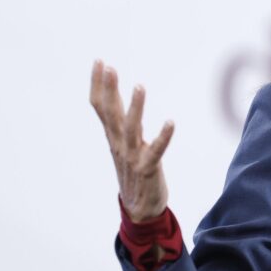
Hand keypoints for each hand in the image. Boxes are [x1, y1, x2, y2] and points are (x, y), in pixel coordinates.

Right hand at [89, 60, 174, 222]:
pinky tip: (171, 122)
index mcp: (114, 137)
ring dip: (135, 108)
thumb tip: (120, 99)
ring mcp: (132, 157)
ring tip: (140, 87)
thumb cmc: (134, 172)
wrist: (140, 209)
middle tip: (109, 66)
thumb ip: (123, 122)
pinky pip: (155, 151)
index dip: (99, 85)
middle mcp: (119, 144)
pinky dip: (163, 137)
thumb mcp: (125, 143)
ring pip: (131, 129)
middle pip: (110, 113)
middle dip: (109, 89)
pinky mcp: (148, 169)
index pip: (101, 106)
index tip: (99, 62)